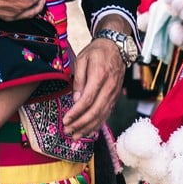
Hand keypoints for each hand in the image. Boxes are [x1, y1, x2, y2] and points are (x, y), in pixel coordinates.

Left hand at [62, 23, 127, 138]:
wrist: (116, 47)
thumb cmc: (97, 52)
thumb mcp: (82, 59)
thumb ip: (79, 80)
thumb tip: (75, 100)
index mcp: (100, 75)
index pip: (87, 100)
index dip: (76, 113)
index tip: (65, 120)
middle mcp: (109, 87)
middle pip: (95, 111)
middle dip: (81, 124)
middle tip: (68, 131)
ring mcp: (114, 93)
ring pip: (102, 115)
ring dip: (88, 127)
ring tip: (76, 136)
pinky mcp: (115, 97)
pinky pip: (107, 113)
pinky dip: (98, 124)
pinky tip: (89, 131)